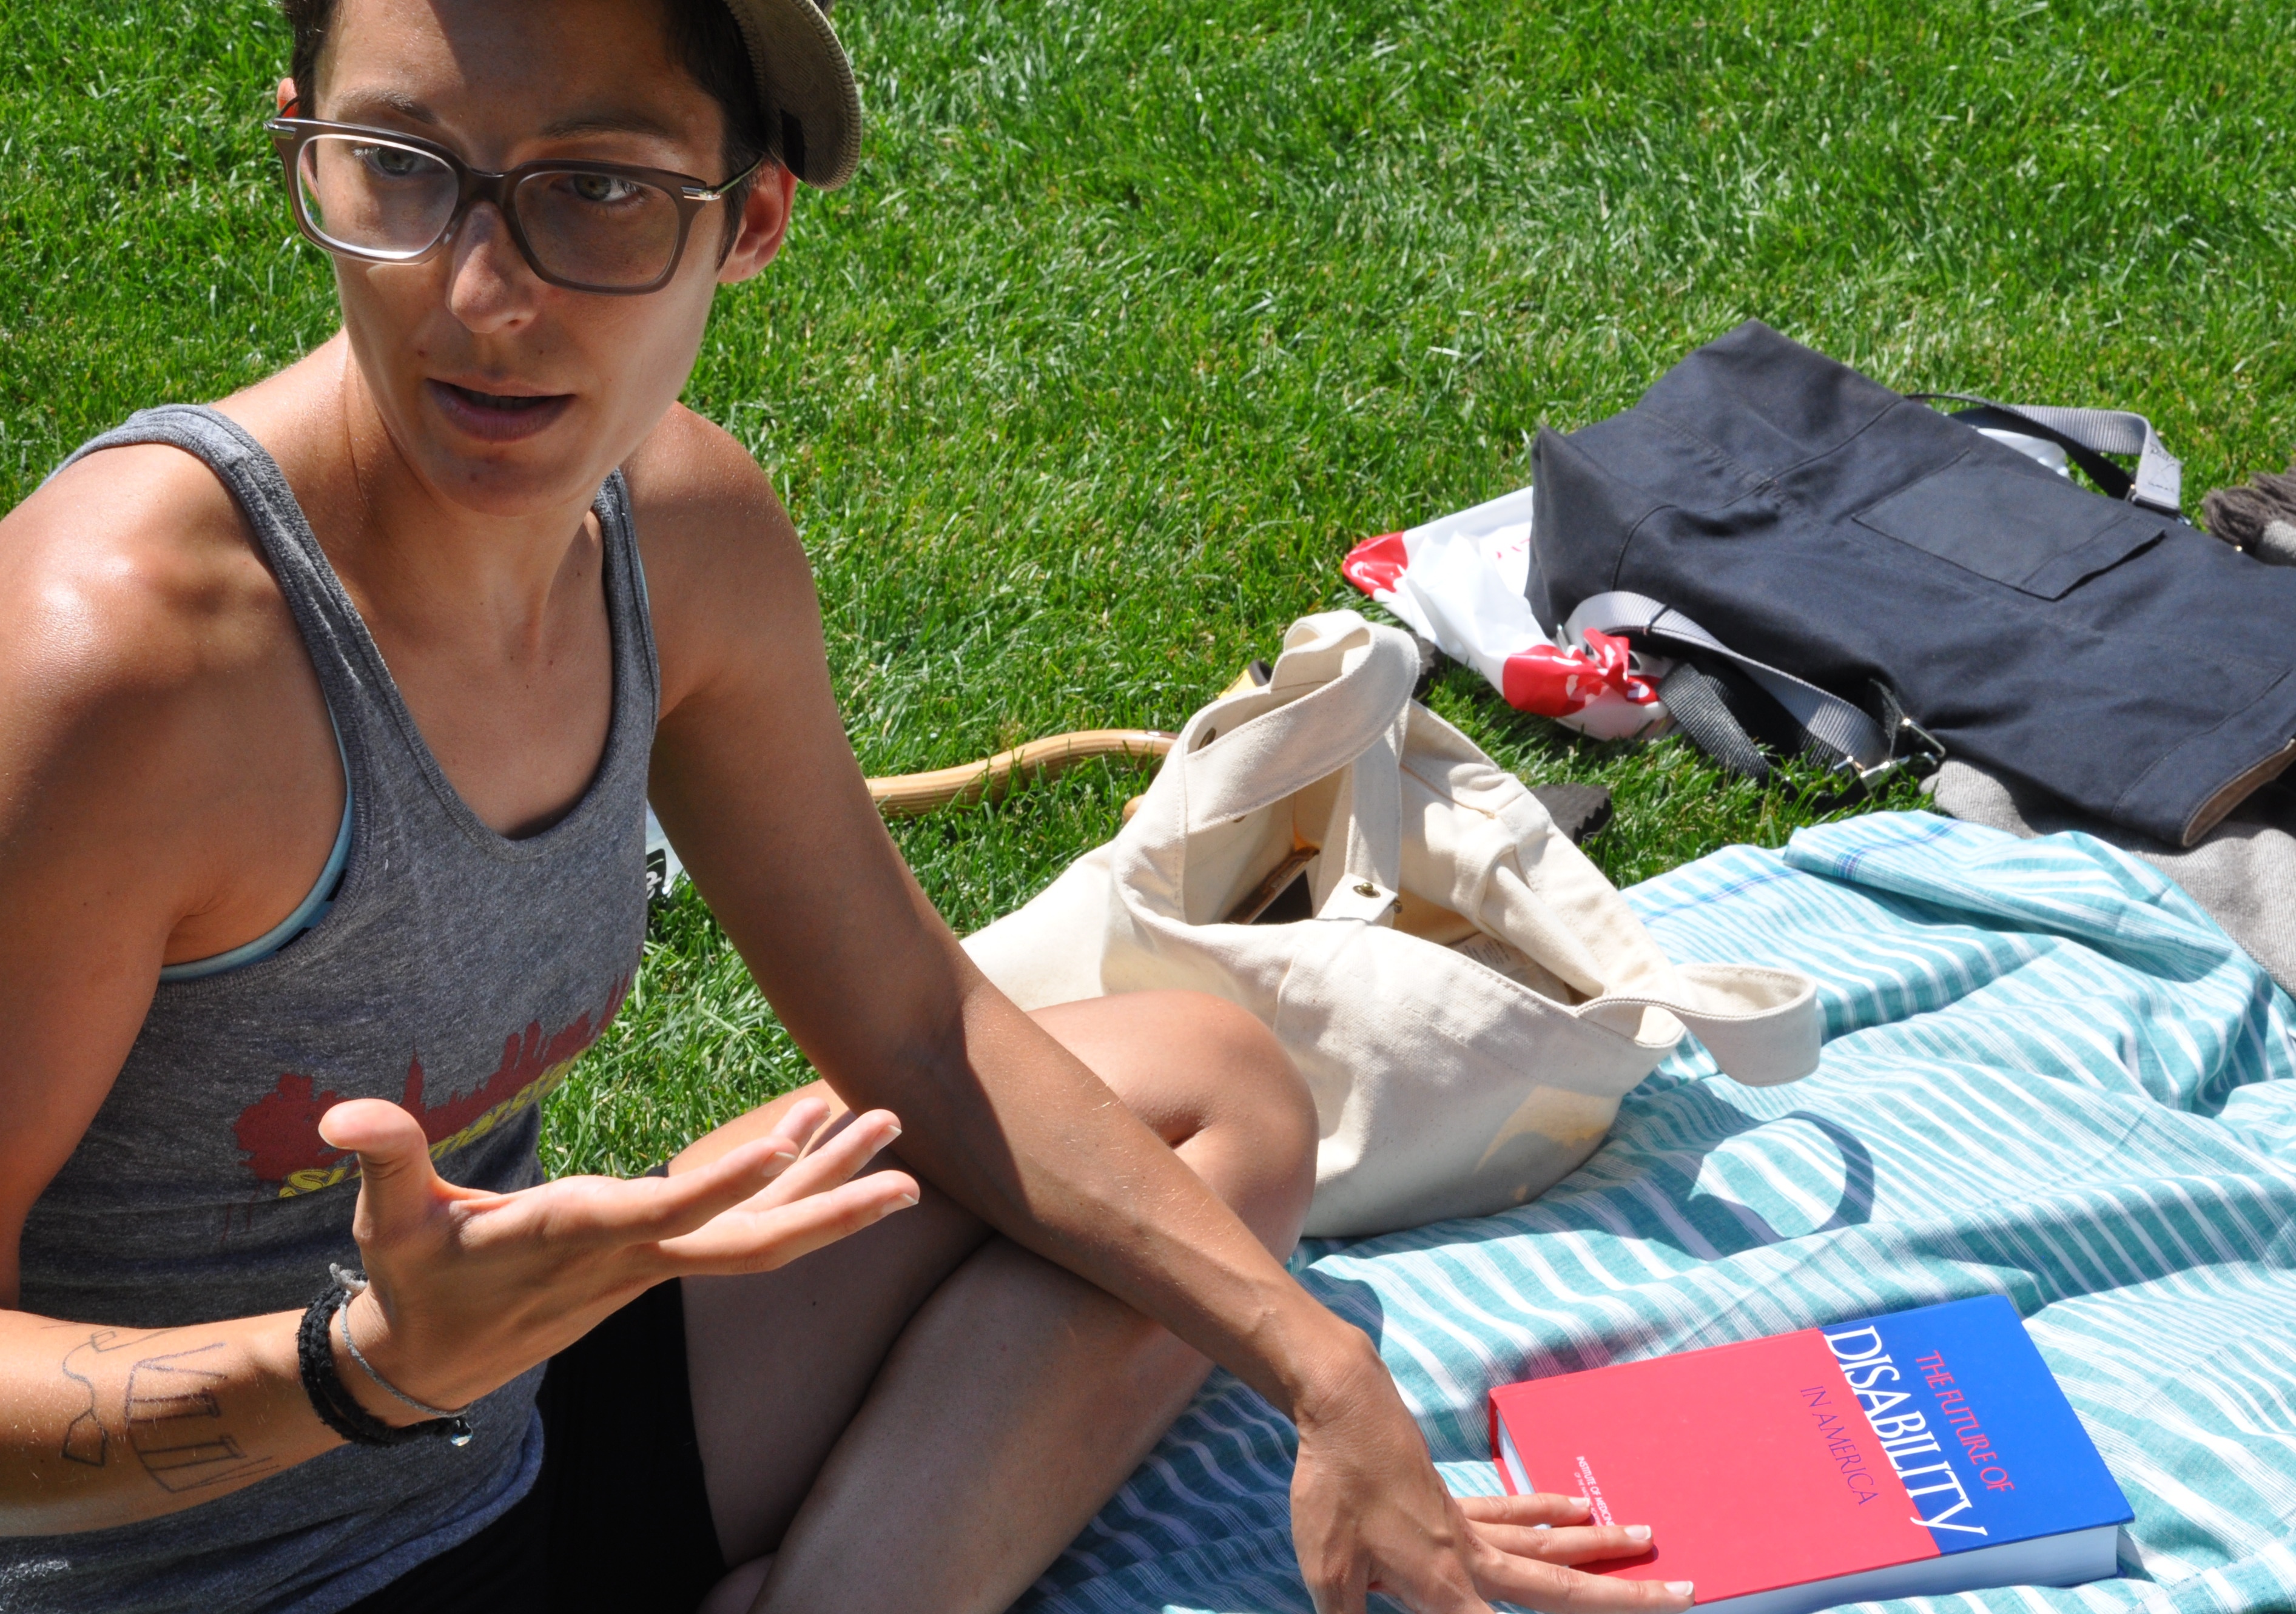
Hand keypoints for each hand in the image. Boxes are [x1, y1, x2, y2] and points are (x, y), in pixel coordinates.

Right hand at [314, 1094, 914, 1420]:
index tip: (790, 1136)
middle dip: (828, 1204)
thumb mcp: (387, 1218)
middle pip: (750, 1242)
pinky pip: (742, 1232)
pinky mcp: (656, 1263)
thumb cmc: (412, 1276)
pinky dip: (791, 1193)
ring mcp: (652, 1266)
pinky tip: (826, 1145)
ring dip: (831, 1190)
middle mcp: (630, 1257)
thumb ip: (383, 1156)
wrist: (430, 1360)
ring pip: (760, 1237)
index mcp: (573, 1238)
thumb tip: (346, 1110)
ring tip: (893, 1133)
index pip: (665, 1209)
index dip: (728, 1177)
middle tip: (906, 1163)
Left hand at [1288, 1342, 1692, 1613]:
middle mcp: (1471, 1559)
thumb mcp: (1328, 1575)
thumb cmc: (1333, 1494)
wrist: (1344, 1411)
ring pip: (1548, 1543)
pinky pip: (1512, 1511)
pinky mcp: (1453, 1499)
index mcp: (1444, 1590)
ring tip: (1646, 1537)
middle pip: (1560, 1589)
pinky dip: (1546, 1510)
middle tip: (1685, 1591)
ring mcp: (1467, 1524)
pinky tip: (1575, 1505)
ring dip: (1599, 1546)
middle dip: (1622, 1598)